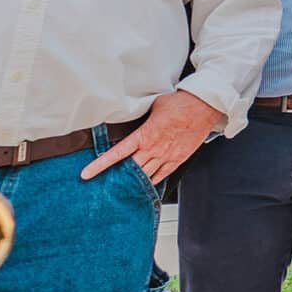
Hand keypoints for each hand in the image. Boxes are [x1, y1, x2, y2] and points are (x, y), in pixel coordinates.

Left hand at [81, 89, 222, 187]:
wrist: (204, 107)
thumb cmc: (180, 103)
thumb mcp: (153, 106)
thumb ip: (140, 116)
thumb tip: (129, 116)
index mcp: (144, 135)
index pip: (117, 154)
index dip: (100, 165)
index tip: (86, 174)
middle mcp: (154, 149)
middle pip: (130, 170)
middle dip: (117, 178)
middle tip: (105, 185)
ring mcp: (167, 156)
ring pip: (145, 176)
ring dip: (133, 182)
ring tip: (122, 187)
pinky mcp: (178, 159)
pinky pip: (161, 176)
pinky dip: (151, 181)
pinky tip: (144, 184)